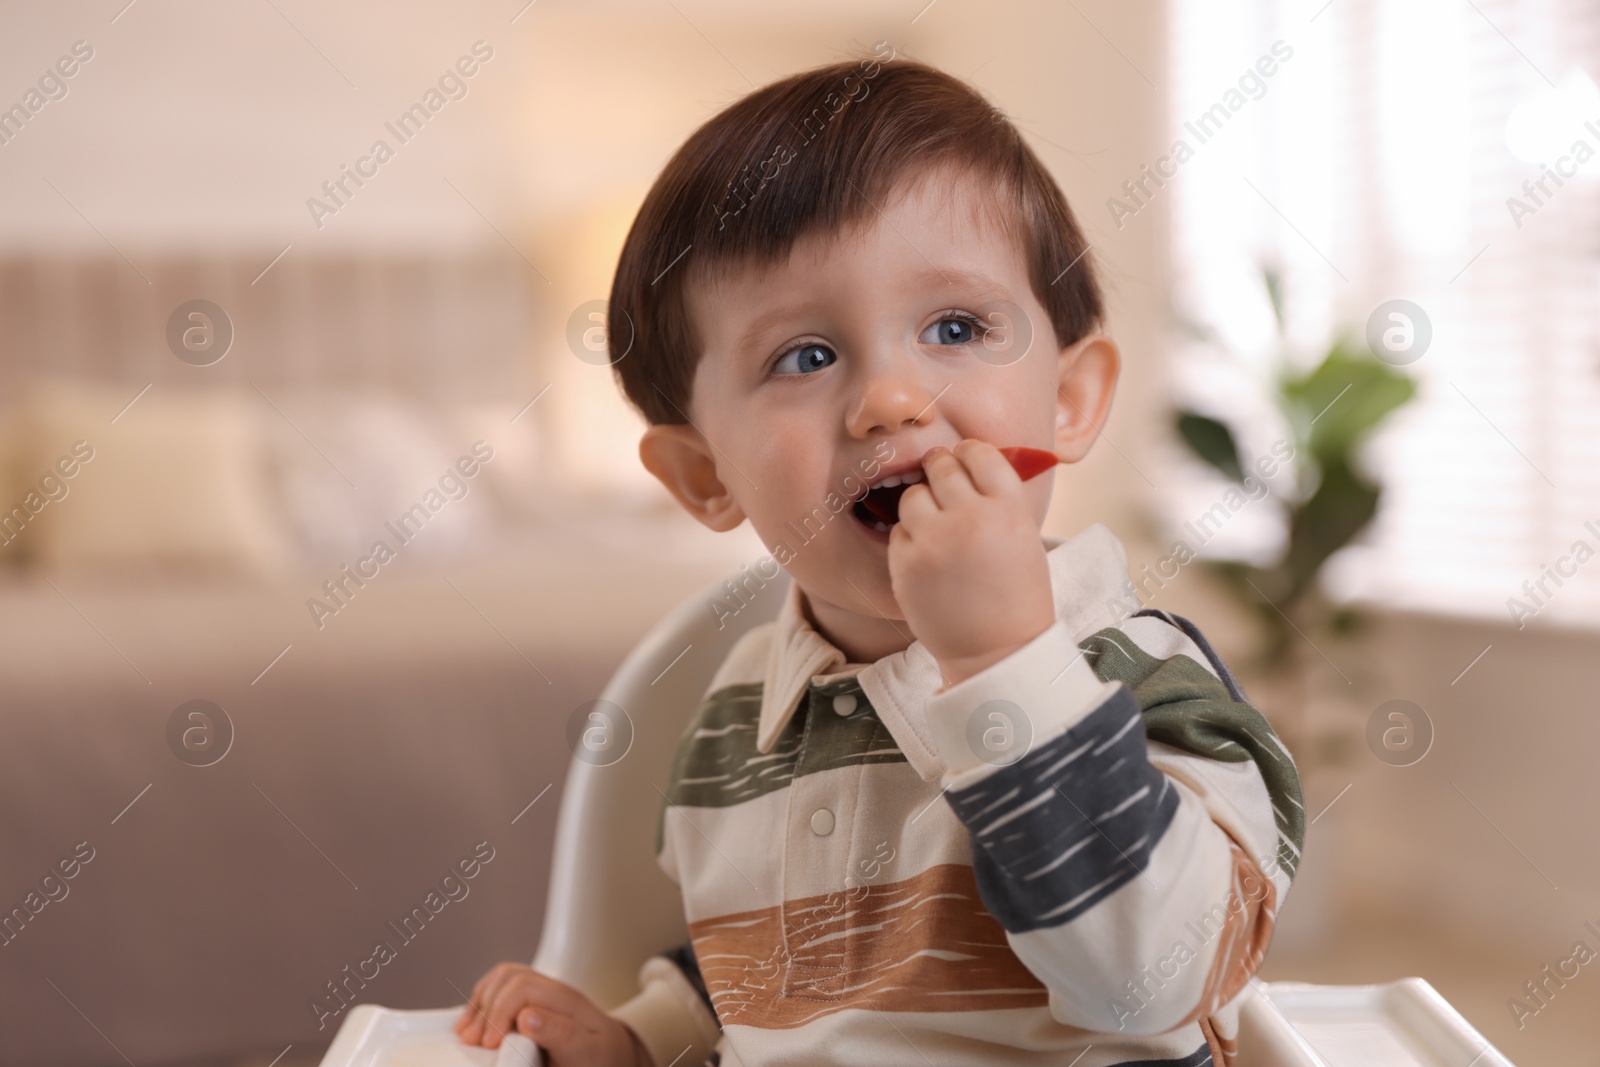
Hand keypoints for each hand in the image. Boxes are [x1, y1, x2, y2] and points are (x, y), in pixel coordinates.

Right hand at [455, 962, 652, 1066]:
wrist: (616, 1057)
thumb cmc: (602, 1059)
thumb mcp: (588, 1052)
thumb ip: (561, 1035)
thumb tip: (526, 1017)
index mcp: (568, 1001)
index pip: (523, 988)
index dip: (500, 1013)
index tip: (490, 1045)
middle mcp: (554, 991)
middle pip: (510, 978)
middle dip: (486, 1009)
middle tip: (473, 1042)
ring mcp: (543, 994)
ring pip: (503, 977)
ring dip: (480, 1003)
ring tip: (466, 1033)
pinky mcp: (532, 1002)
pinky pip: (502, 987)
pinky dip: (483, 1001)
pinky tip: (473, 1022)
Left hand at [888, 440, 1054, 686]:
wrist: (997, 652)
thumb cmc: (1017, 595)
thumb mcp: (1024, 538)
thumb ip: (998, 499)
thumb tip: (967, 461)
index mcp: (1008, 508)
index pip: (979, 453)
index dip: (968, 453)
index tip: (963, 458)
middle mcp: (970, 517)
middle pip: (942, 466)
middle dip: (941, 471)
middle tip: (943, 483)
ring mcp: (934, 540)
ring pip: (914, 495)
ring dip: (922, 504)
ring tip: (936, 526)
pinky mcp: (906, 563)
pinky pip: (898, 531)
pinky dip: (909, 539)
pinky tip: (928, 557)